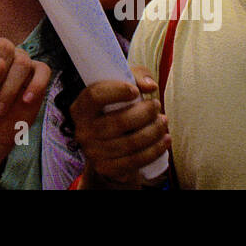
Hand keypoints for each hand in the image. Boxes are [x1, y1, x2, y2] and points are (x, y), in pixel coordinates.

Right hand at [70, 65, 169, 186]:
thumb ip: (135, 77)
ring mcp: (93, 152)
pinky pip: (135, 161)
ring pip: (130, 143)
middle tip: (157, 105)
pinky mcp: (107, 168)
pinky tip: (164, 140)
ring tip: (163, 122)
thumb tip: (150, 85)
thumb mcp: (120, 87)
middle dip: (145, 113)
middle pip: (118, 121)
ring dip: (154, 132)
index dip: (116, 91)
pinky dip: (154, 151)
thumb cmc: (115, 108)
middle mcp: (83, 131)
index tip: (135, 90)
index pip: (94, 96)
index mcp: (80, 108)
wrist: (106, 145)